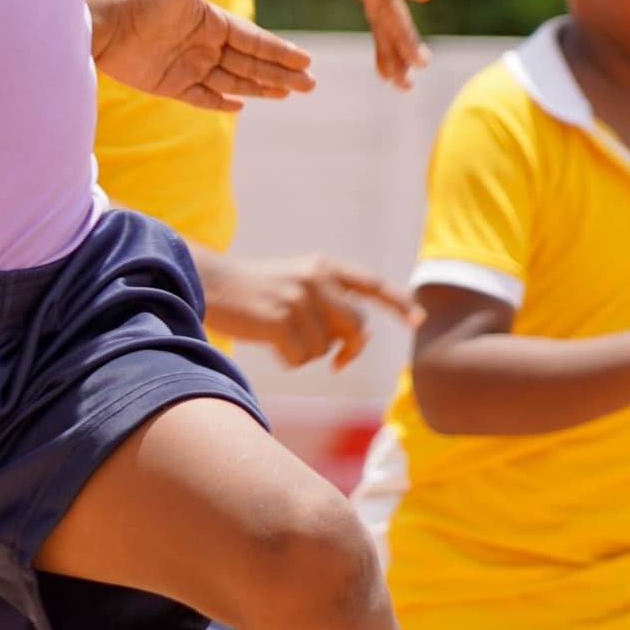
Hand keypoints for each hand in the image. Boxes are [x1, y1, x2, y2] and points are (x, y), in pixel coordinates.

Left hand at [90, 0, 315, 110]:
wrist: (105, 24)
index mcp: (212, 22)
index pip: (254, 40)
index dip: (280, 51)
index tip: (305, 59)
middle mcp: (206, 45)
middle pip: (251, 63)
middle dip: (280, 74)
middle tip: (310, 85)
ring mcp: (190, 67)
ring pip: (233, 81)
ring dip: (260, 88)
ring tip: (287, 94)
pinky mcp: (171, 86)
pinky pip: (203, 97)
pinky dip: (221, 102)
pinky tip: (241, 104)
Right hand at [209, 253, 418, 370]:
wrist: (211, 284)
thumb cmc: (255, 291)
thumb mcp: (296, 281)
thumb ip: (328, 300)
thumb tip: (358, 339)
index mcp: (323, 267)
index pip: (372, 284)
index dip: (397, 303)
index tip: (417, 321)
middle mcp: (316, 280)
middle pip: (357, 328)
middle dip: (349, 350)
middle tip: (337, 362)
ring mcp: (298, 300)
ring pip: (325, 349)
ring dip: (306, 353)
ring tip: (281, 337)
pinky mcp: (280, 321)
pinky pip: (301, 358)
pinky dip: (288, 359)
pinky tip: (270, 344)